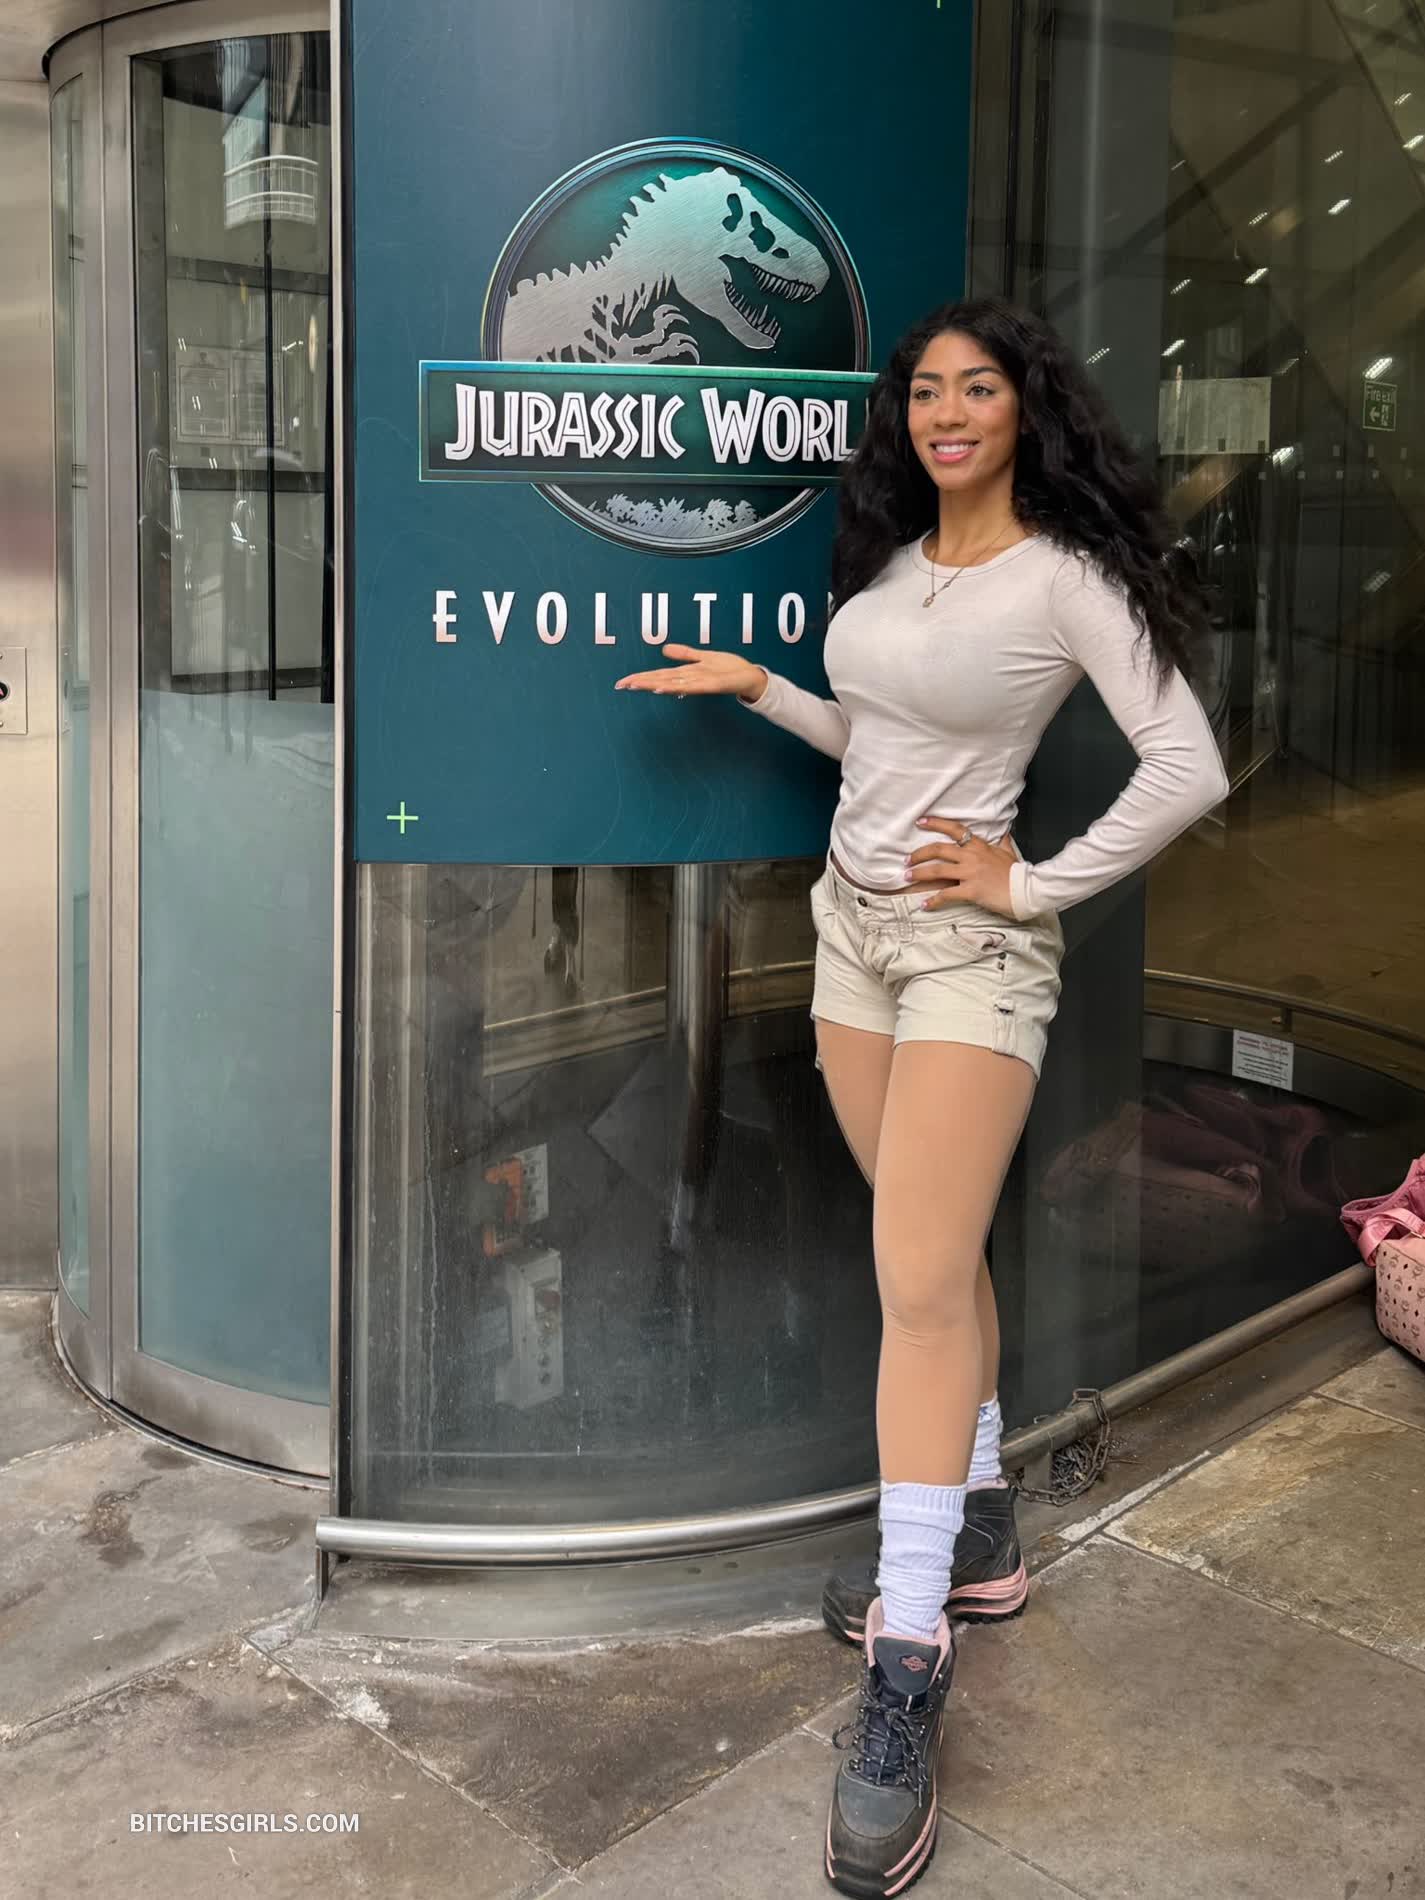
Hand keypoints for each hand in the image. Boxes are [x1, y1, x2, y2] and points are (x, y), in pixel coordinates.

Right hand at [614, 645, 767, 701]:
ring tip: (636, 685)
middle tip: (621, 685)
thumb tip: (664, 649)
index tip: (623, 681)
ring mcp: (699, 683)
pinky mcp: (711, 685)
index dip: (640, 677)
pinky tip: (663, 688)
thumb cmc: (731, 668)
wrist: (750, 677)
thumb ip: (685, 653)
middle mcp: (690, 680)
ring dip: (653, 684)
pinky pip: (691, 686)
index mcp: (686, 673)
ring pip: (671, 684)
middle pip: (660, 680)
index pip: (659, 674)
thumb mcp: (705, 656)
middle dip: (640, 682)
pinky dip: (676, 687)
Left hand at [905, 818, 1015, 917]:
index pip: (954, 829)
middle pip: (938, 850)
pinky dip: (934, 901)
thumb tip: (1004, 832)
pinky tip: (925, 905)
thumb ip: (1002, 842)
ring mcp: (970, 873)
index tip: (920, 821)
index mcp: (979, 845)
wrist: (1026, 890)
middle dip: (919, 854)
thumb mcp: (1009, 852)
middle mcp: (971, 856)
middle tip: (906, 860)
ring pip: (937, 870)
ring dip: (919, 874)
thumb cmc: (1016, 872)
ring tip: (907, 878)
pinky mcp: (971, 890)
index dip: (936, 823)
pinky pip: (947, 894)